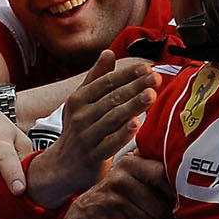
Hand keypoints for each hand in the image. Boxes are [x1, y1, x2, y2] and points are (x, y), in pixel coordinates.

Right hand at [29, 54, 160, 208]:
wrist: (63, 166)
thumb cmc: (79, 129)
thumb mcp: (81, 101)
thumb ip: (97, 77)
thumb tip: (109, 52)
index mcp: (79, 99)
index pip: (106, 82)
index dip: (127, 74)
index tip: (147, 67)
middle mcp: (80, 116)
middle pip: (112, 98)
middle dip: (135, 87)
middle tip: (155, 78)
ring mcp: (86, 137)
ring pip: (112, 118)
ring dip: (133, 106)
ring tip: (151, 95)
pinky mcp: (93, 157)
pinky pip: (110, 143)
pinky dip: (123, 133)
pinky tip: (137, 123)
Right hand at [60, 152, 176, 218]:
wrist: (81, 218)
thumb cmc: (114, 198)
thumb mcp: (128, 179)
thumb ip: (152, 176)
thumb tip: (188, 189)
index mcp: (129, 163)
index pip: (163, 174)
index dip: (177, 192)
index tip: (181, 202)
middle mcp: (121, 179)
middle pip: (161, 206)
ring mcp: (115, 201)